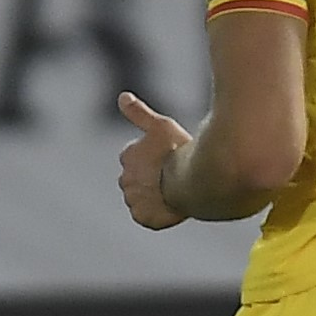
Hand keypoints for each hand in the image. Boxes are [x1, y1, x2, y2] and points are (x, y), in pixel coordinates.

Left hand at [114, 90, 190, 227]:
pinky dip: (156, 214)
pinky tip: (171, 206)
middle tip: (172, 176)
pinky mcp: (143, 218)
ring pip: (140, 198)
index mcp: (127, 156)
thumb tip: (122, 97)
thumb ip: (139, 113)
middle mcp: (125, 179)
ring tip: (175, 192)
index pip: (133, 157)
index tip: (168, 158)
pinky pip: (146, 216)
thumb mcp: (162, 125)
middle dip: (149, 178)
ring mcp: (133, 200)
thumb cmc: (180, 151)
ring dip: (152, 196)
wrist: (193, 181)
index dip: (151, 158)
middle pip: (136, 179)